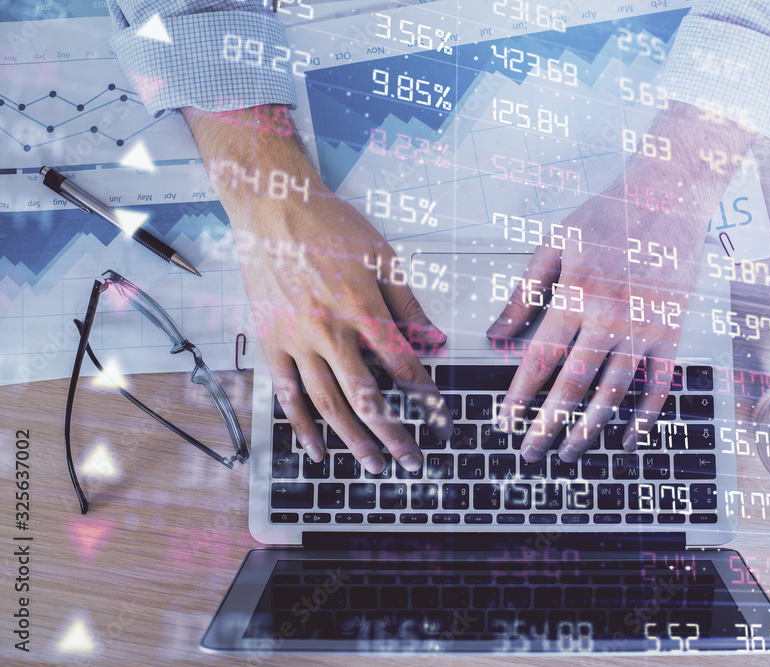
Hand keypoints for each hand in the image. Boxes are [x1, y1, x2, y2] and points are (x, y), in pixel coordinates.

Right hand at [181, 106, 451, 474]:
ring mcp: (295, 339)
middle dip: (394, 434)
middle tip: (413, 461)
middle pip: (366, 396)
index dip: (426, 397)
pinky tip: (316, 450)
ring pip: (327, 403)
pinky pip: (286, 393)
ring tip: (373, 466)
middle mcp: (328, 330)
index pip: (402, 366)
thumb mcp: (383, 257)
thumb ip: (409, 304)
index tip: (441, 419)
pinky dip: (301, 426)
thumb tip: (437, 341)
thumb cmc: (330, 226)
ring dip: (352, 440)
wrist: (272, 206)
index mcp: (362, 307)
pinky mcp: (270, 342)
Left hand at [487, 102, 753, 461]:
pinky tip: (629, 438)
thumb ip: (522, 294)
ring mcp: (644, 328)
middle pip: (573, 387)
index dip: (519, 397)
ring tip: (570, 453)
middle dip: (548, 426)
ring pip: (614, 392)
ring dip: (590, 429)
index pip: (540, 360)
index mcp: (574, 295)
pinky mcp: (671, 332)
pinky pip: (660, 384)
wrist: (668, 197)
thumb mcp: (553, 246)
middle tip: (531, 454)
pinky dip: (646, 416)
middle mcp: (609, 317)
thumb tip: (494, 334)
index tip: (505, 423)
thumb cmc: (605, 217)